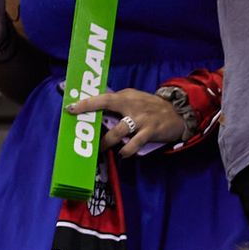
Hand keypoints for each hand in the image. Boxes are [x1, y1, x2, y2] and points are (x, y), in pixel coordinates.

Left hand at [68, 89, 187, 156]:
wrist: (178, 113)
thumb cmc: (152, 108)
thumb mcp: (136, 100)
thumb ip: (119, 104)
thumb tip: (97, 111)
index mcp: (126, 96)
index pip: (102, 96)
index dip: (85, 102)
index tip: (70, 108)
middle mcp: (131, 104)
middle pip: (106, 105)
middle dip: (90, 113)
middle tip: (80, 127)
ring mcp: (141, 118)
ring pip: (118, 130)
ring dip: (107, 142)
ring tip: (102, 148)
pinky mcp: (150, 131)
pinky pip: (134, 143)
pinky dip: (127, 151)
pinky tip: (123, 154)